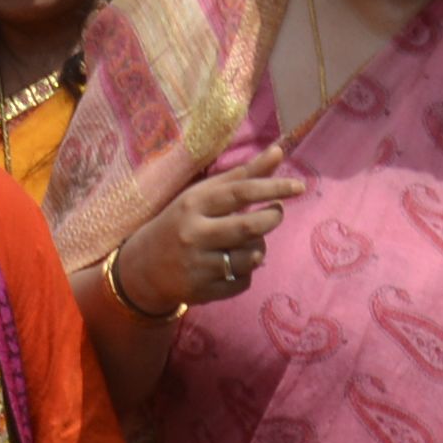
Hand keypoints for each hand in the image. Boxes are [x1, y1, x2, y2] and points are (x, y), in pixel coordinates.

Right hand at [121, 143, 307, 310]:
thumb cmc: (181, 221)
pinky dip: (248, 271)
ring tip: (250, 241)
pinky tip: (234, 264)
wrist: (143, 267)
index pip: (240, 192)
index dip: (273, 188)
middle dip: (271, 218)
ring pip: (251, 256)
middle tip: (276, 212)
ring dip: (260, 247)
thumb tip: (278, 151)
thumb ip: (242, 175)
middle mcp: (194, 233)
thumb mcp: (203, 194)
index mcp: (193, 203)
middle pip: (248, 227)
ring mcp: (198, 264)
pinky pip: (244, 281)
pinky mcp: (203, 290)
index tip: (299, 187)